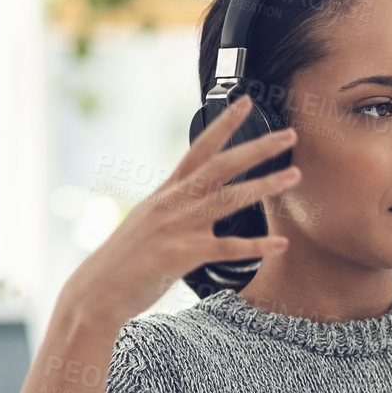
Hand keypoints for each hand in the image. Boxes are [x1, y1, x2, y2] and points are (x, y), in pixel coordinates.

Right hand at [61, 96, 301, 328]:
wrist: (98, 291)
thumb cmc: (126, 259)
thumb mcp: (149, 220)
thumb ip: (174, 205)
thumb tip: (195, 196)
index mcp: (167, 192)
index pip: (199, 149)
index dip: (223, 125)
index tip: (245, 102)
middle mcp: (174, 202)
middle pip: (221, 166)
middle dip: (257, 148)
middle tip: (289, 135)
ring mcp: (179, 227)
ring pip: (229, 199)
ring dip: (265, 186)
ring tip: (294, 176)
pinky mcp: (183, 255)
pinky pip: (228, 248)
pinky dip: (256, 246)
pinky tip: (281, 244)